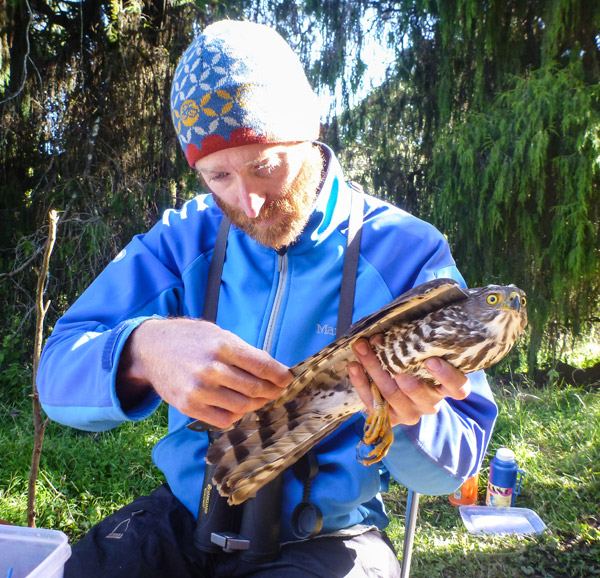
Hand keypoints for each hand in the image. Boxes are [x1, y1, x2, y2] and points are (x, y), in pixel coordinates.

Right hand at [116, 318, 292, 427]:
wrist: (152, 348)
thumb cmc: (190, 339)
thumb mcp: (219, 335)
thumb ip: (245, 352)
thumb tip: (274, 370)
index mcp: (223, 346)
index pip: (262, 366)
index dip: (280, 375)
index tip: (287, 379)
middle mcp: (212, 369)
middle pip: (256, 388)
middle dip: (272, 391)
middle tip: (277, 390)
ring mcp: (200, 390)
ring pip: (243, 406)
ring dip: (256, 404)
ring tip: (259, 397)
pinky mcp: (189, 407)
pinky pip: (224, 419)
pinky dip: (236, 414)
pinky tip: (237, 405)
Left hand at [347, 336, 470, 426]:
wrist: (402, 394)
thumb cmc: (416, 365)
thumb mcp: (423, 355)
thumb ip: (417, 344)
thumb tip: (399, 321)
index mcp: (445, 388)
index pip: (458, 388)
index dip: (446, 376)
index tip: (430, 359)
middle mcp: (430, 404)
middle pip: (413, 387)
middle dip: (394, 363)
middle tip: (380, 342)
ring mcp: (409, 413)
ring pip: (390, 392)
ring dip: (373, 367)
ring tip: (361, 347)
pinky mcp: (388, 419)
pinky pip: (372, 402)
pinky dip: (361, 383)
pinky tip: (353, 366)